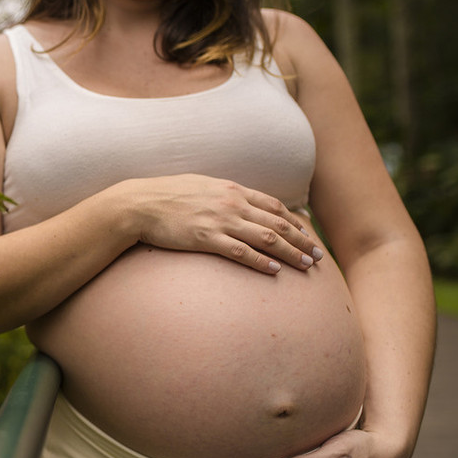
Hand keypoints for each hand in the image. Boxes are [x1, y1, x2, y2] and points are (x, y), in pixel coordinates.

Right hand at [122, 174, 323, 274]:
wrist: (140, 204)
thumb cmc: (166, 195)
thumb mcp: (201, 186)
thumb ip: (224, 194)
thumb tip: (240, 203)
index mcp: (232, 189)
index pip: (274, 205)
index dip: (295, 221)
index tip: (308, 234)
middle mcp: (232, 203)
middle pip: (277, 223)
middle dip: (302, 240)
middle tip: (318, 256)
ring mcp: (220, 221)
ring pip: (266, 238)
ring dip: (290, 253)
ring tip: (306, 266)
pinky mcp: (206, 238)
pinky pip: (241, 252)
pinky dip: (261, 262)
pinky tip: (275, 271)